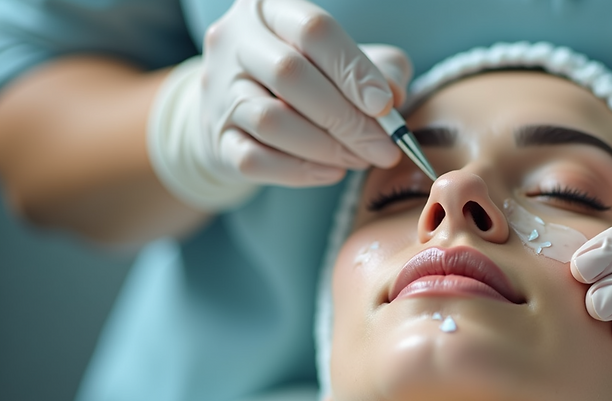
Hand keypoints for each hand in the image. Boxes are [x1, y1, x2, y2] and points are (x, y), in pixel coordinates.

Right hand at [201, 0, 411, 185]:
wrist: (240, 110)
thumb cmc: (307, 78)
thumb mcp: (345, 61)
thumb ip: (380, 69)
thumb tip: (393, 96)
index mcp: (270, 9)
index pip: (314, 30)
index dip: (354, 69)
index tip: (386, 106)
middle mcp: (235, 41)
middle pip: (290, 75)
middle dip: (347, 119)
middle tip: (383, 149)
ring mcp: (218, 90)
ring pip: (271, 120)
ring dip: (325, 147)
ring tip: (359, 159)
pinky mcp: (216, 137)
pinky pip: (255, 159)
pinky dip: (300, 171)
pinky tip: (331, 171)